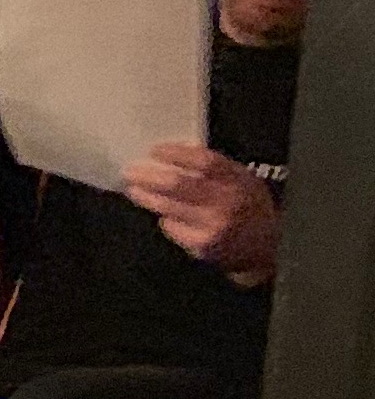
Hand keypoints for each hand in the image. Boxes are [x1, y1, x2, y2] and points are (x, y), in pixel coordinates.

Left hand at [127, 140, 279, 284]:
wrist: (268, 247)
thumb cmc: (251, 208)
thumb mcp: (244, 179)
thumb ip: (217, 168)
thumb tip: (179, 155)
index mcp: (238, 181)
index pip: (203, 162)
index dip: (176, 154)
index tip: (154, 150)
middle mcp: (225, 203)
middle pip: (178, 185)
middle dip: (149, 177)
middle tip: (131, 172)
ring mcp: (212, 226)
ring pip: (169, 208)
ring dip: (147, 198)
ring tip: (134, 189)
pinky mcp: (201, 246)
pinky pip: (172, 228)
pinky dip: (166, 219)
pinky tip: (165, 215)